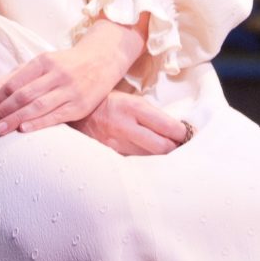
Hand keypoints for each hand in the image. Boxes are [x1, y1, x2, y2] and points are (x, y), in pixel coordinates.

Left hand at [0, 23, 145, 135]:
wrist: (102, 60)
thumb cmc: (66, 65)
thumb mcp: (44, 62)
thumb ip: (19, 75)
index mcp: (42, 61)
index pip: (13, 83)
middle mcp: (55, 74)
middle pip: (22, 96)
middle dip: (1, 112)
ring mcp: (69, 90)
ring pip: (37, 106)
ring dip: (15, 120)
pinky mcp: (80, 105)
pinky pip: (56, 116)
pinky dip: (39, 123)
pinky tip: (24, 129)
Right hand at [71, 93, 192, 156]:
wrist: (73, 112)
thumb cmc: (106, 102)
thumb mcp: (129, 98)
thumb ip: (149, 114)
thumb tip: (174, 128)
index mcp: (133, 107)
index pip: (168, 126)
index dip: (182, 133)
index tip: (186, 133)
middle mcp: (125, 126)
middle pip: (162, 147)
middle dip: (174, 148)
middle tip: (179, 146)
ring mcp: (115, 144)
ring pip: (149, 158)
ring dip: (160, 157)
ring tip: (164, 151)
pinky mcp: (108, 155)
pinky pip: (133, 162)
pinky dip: (143, 161)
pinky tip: (146, 157)